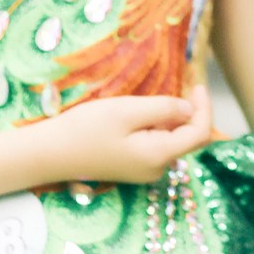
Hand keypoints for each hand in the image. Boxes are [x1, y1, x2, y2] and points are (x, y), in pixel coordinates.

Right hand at [33, 84, 213, 185]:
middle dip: (190, 111)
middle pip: (188, 138)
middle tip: (181, 83)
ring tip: (157, 96)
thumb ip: (164, 109)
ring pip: (172, 140)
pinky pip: (156, 144)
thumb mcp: (127, 111)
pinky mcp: (132, 167)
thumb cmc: (86, 129)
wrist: (49, 154)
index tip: (197, 83)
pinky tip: (143, 112)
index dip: (204, 108)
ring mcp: (144, 170)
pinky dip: (158, 126)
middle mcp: (157, 169)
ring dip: (172, 118)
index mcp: (159, 156)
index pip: (199, 134)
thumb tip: (189, 109)